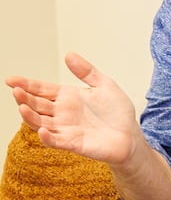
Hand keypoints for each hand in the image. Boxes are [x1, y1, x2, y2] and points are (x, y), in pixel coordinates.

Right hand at [6, 52, 139, 164]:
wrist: (130, 135)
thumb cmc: (117, 111)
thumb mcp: (105, 85)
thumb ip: (87, 71)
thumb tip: (69, 55)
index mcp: (67, 97)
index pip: (42, 89)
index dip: (26, 84)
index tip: (11, 79)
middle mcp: (62, 113)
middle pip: (37, 105)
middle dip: (25, 98)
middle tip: (16, 90)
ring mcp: (65, 129)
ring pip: (40, 123)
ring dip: (30, 116)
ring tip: (22, 106)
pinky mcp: (73, 144)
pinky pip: (56, 141)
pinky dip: (48, 137)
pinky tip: (42, 130)